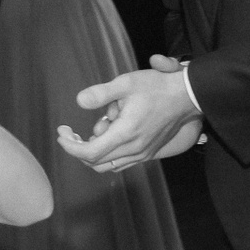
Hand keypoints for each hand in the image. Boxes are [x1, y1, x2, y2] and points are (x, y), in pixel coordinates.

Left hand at [57, 54, 199, 171]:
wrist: (187, 96)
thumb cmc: (157, 87)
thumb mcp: (126, 83)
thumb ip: (101, 93)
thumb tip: (79, 101)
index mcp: (126, 134)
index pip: (89, 153)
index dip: (70, 146)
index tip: (61, 133)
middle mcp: (134, 150)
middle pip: (95, 162)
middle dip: (77, 148)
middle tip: (69, 131)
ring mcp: (143, 154)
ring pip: (108, 165)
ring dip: (92, 153)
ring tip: (86, 133)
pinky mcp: (148, 153)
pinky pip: (120, 163)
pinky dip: (107, 155)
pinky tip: (105, 135)